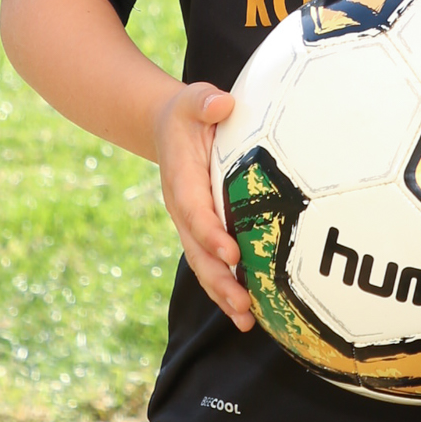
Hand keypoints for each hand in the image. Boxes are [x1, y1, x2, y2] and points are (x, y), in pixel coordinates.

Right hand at [154, 79, 250, 326]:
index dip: (211, 233)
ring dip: (224, 294)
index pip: (195, 212)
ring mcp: (192, 225)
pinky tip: (251, 313)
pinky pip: (214, 264)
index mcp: (182, 181)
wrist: (170, 129)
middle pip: (198, 251)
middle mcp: (184, 210)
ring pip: (205, 265)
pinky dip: (228, 289)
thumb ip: (203, 101)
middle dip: (219, 279)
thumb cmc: (190, 113)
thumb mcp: (193, 100)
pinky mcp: (204, 233)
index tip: (232, 252)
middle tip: (243, 304)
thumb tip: (221, 102)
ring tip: (247, 321)